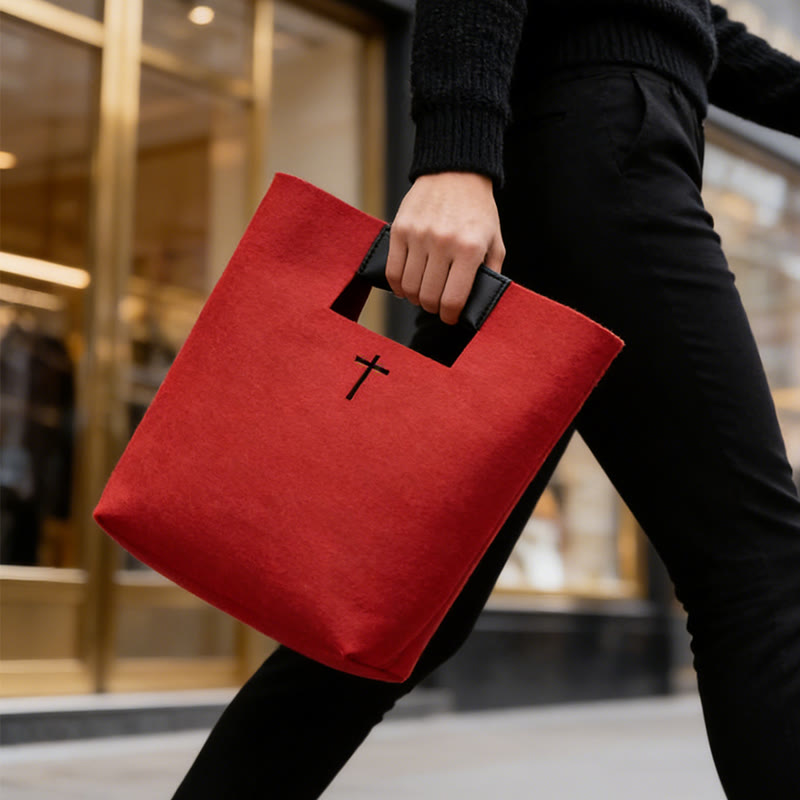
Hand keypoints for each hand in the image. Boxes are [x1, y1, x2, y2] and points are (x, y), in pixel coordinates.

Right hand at [386, 172, 505, 324]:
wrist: (455, 173)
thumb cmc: (478, 212)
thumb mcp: (495, 242)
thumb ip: (491, 274)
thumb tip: (478, 305)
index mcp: (470, 249)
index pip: (453, 300)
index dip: (449, 316)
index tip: (450, 317)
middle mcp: (443, 243)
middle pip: (428, 297)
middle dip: (433, 308)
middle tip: (437, 304)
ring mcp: (419, 236)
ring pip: (409, 287)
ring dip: (415, 298)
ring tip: (422, 294)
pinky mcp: (400, 229)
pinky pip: (392, 271)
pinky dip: (398, 286)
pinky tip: (406, 286)